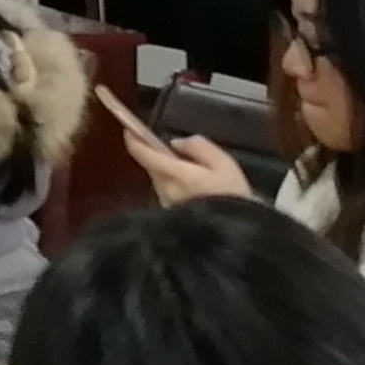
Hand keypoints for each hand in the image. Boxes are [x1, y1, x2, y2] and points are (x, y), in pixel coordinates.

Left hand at [94, 83, 256, 204]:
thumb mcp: (223, 164)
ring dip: (166, 173)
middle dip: (156, 157)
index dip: (134, 141)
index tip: (128, 131)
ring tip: (190, 173)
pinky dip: (173, 187)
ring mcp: (166, 205)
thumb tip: (176, 143)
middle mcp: (164, 190)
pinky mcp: (171, 216)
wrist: (236, 233)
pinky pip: (167, 194)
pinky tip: (191, 190)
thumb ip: (199, 147)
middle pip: (151, 167)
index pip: (145, 155)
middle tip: (173, 152)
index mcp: (175, 174)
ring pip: (160, 181)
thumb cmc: (232, 196)